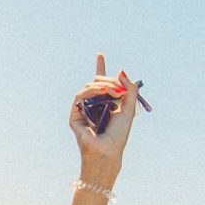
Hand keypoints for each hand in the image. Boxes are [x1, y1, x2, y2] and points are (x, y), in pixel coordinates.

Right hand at [69, 52, 141, 174]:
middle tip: (120, 88)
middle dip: (110, 81)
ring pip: (90, 86)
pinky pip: (80, 95)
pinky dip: (92, 91)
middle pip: (98, 82)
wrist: (108, 150)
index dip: (100, 67)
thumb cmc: (119, 135)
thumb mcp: (129, 108)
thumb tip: (121, 70)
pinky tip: (102, 91)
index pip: (102, 83)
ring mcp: (83, 108)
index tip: (99, 54)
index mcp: (106, 103)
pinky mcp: (74, 114)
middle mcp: (94, 104)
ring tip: (113, 91)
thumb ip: (130, 89)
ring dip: (103, 85)